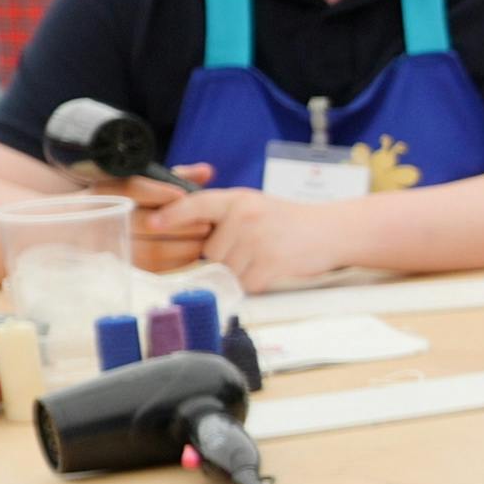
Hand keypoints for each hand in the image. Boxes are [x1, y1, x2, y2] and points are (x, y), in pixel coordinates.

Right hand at [111, 163, 217, 271]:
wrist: (94, 234)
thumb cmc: (128, 204)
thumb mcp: (145, 186)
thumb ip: (174, 177)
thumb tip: (205, 171)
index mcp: (104, 193)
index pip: (130, 189)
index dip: (158, 192)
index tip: (182, 195)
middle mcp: (102, 220)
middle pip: (145, 222)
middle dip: (182, 223)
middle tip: (206, 221)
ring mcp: (110, 248)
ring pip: (152, 249)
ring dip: (185, 244)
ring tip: (204, 236)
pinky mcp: (123, 268)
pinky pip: (154, 268)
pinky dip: (178, 260)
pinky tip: (194, 252)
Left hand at [141, 184, 353, 290]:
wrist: (331, 231)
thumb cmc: (289, 220)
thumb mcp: (254, 205)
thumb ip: (223, 213)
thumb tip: (184, 233)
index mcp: (239, 200)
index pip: (197, 204)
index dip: (173, 215)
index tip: (152, 223)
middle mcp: (246, 217)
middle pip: (210, 251)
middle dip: (223, 256)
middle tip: (249, 248)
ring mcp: (258, 241)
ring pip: (227, 269)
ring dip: (240, 271)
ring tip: (263, 257)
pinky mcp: (270, 264)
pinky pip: (245, 283)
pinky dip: (255, 282)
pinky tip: (271, 267)